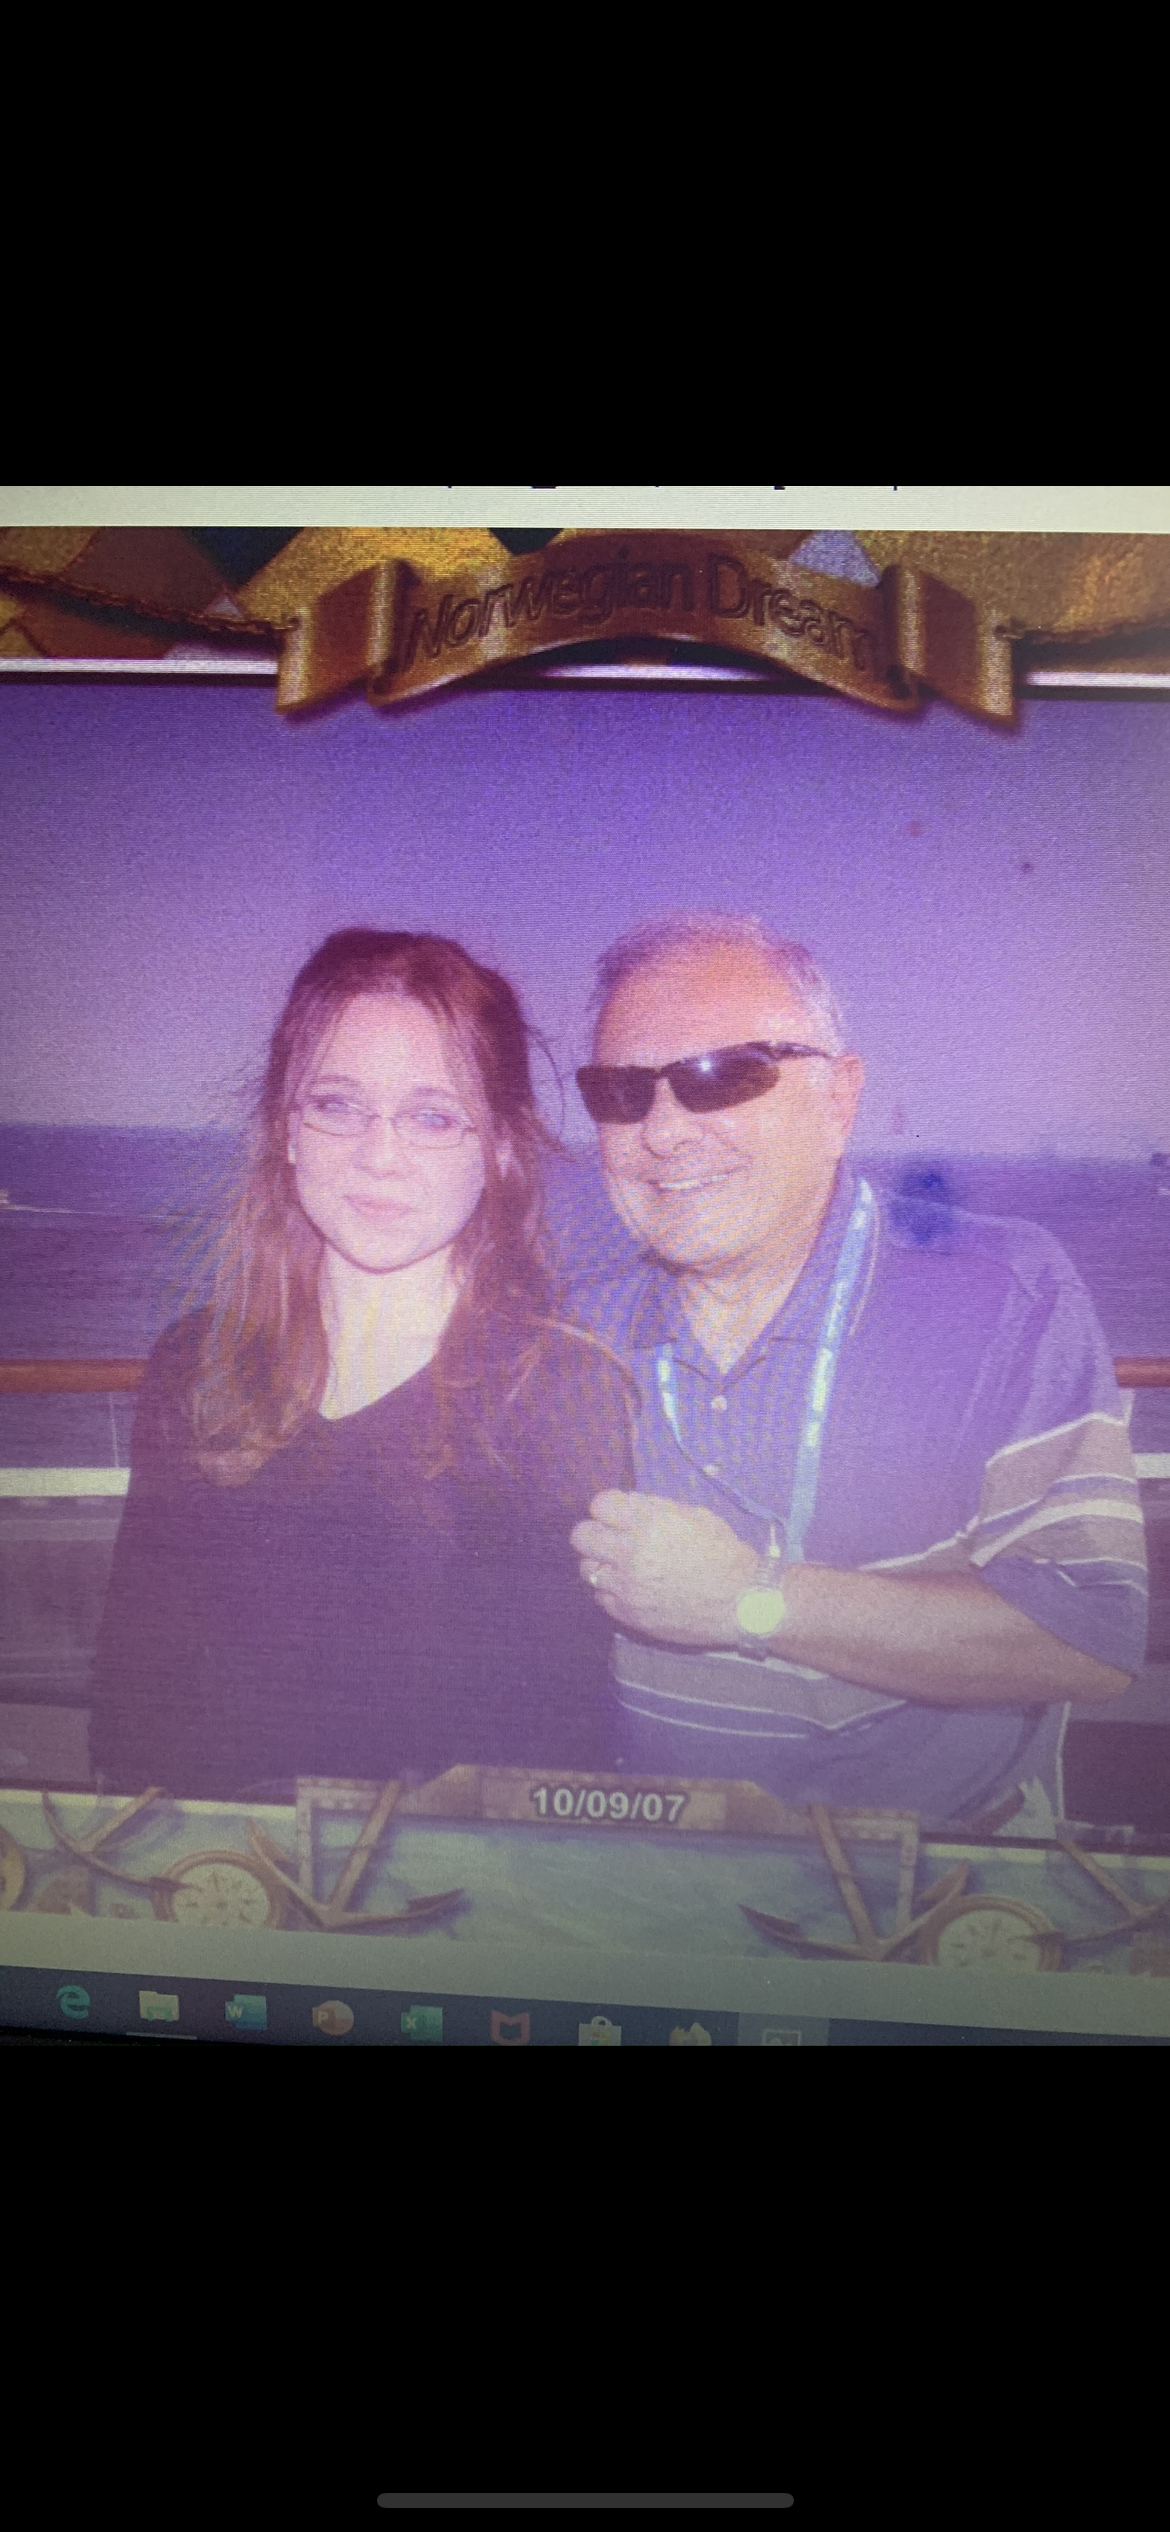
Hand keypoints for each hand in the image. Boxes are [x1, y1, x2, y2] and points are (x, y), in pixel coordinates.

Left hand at [571, 1491, 759, 1646]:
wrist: (741, 1603)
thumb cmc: (724, 1554)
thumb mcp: (696, 1515)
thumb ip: (657, 1507)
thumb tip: (628, 1503)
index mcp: (649, 1523)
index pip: (600, 1505)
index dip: (609, 1507)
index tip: (619, 1514)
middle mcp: (632, 1554)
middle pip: (582, 1536)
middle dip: (596, 1532)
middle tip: (611, 1538)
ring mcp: (627, 1587)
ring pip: (586, 1568)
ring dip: (601, 1563)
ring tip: (622, 1565)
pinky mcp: (629, 1614)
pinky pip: (600, 1596)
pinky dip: (611, 1590)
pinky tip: (630, 1587)